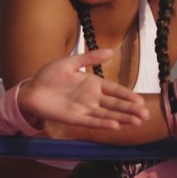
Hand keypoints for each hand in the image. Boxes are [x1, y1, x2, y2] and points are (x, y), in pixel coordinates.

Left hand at [17, 49, 148, 128]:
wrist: (31, 90)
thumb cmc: (49, 76)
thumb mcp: (70, 63)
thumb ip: (90, 58)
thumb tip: (112, 51)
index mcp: (92, 83)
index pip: (114, 90)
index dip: (127, 96)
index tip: (140, 101)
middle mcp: (91, 98)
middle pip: (115, 105)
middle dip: (130, 110)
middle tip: (145, 115)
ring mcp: (84, 109)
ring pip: (107, 115)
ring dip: (122, 118)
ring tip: (137, 122)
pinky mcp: (74, 118)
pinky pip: (92, 122)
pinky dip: (103, 123)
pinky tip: (115, 126)